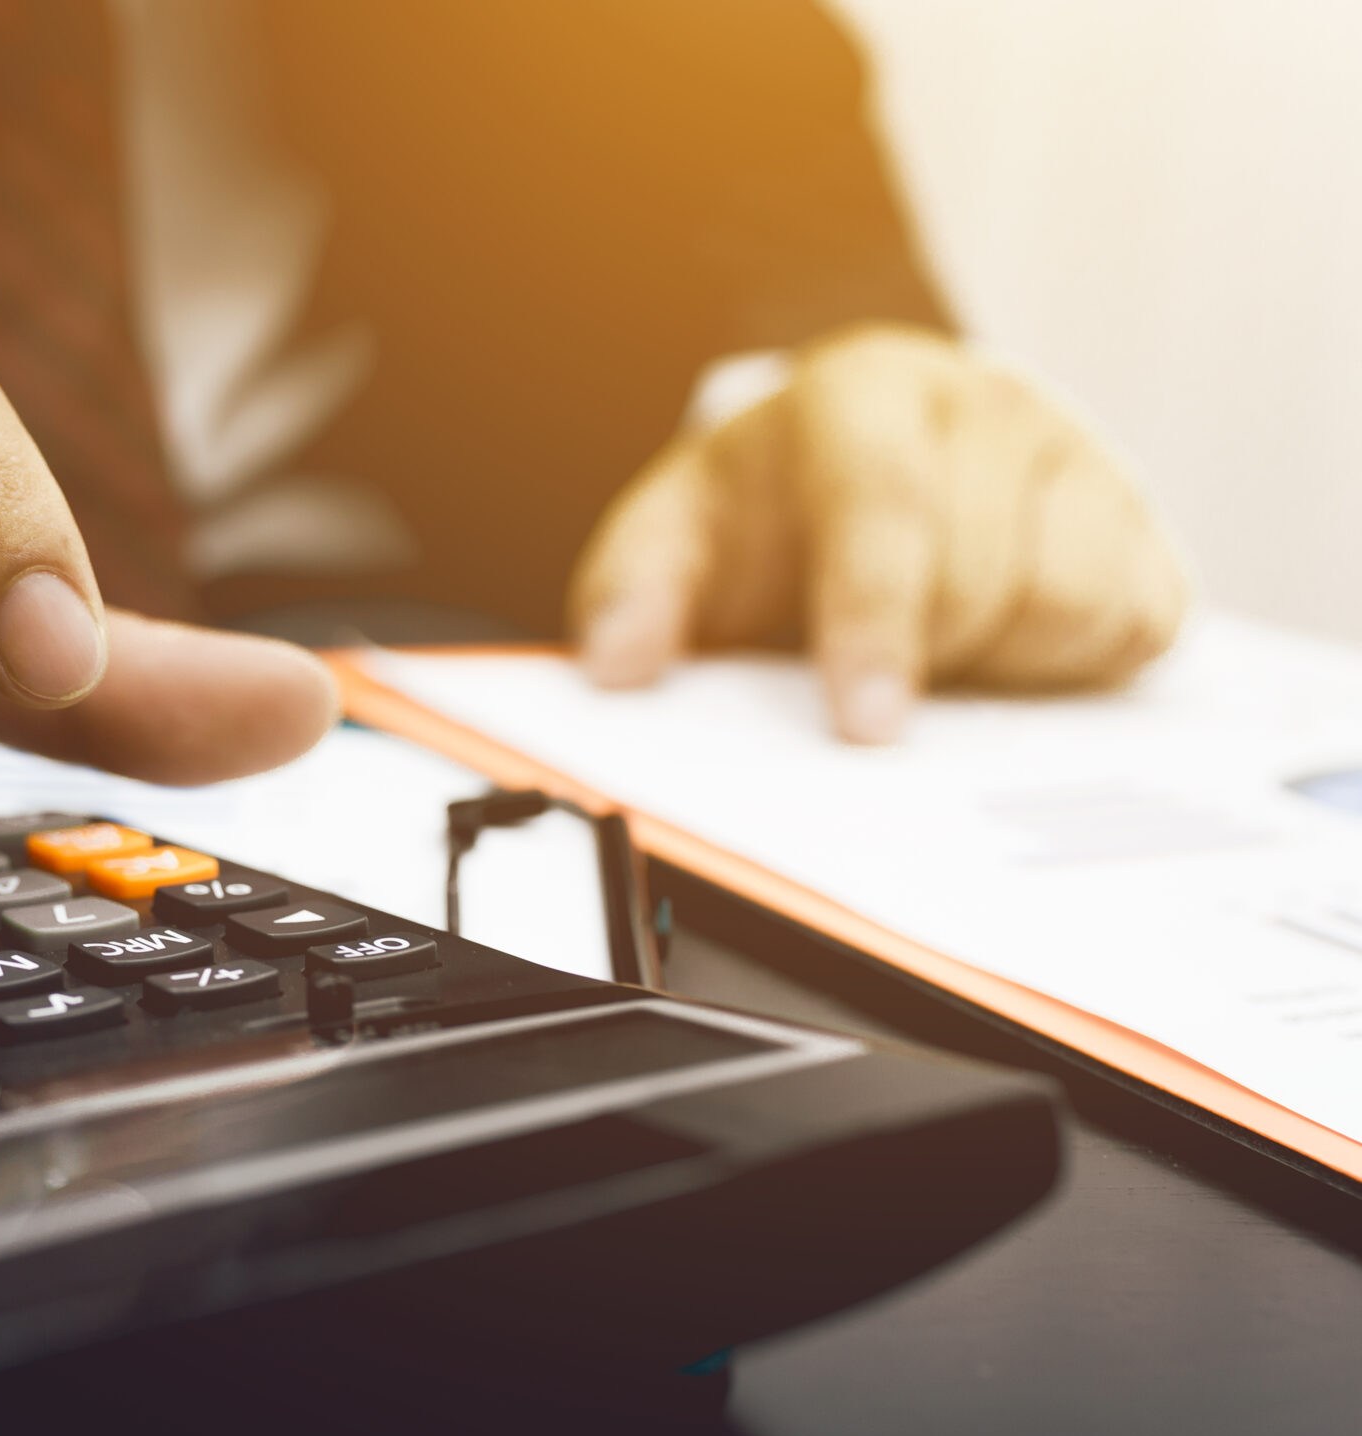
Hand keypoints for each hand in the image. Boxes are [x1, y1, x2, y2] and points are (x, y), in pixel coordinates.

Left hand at [567, 323, 1190, 740]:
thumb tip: (614, 665)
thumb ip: (633, 591)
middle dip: (919, 658)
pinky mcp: (1140, 519)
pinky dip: (1066, 664)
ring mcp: (1078, 452)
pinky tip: (1002, 647)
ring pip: (1069, 604)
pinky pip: (1135, 626)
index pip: (881, 502)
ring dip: (992, 662)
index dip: (874, 618)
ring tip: (931, 648)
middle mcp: (984, 400)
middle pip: (976, 576)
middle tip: (866, 684)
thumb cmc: (767, 517)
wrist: (864, 472)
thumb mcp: (678, 535)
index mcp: (861, 391)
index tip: (865, 724)